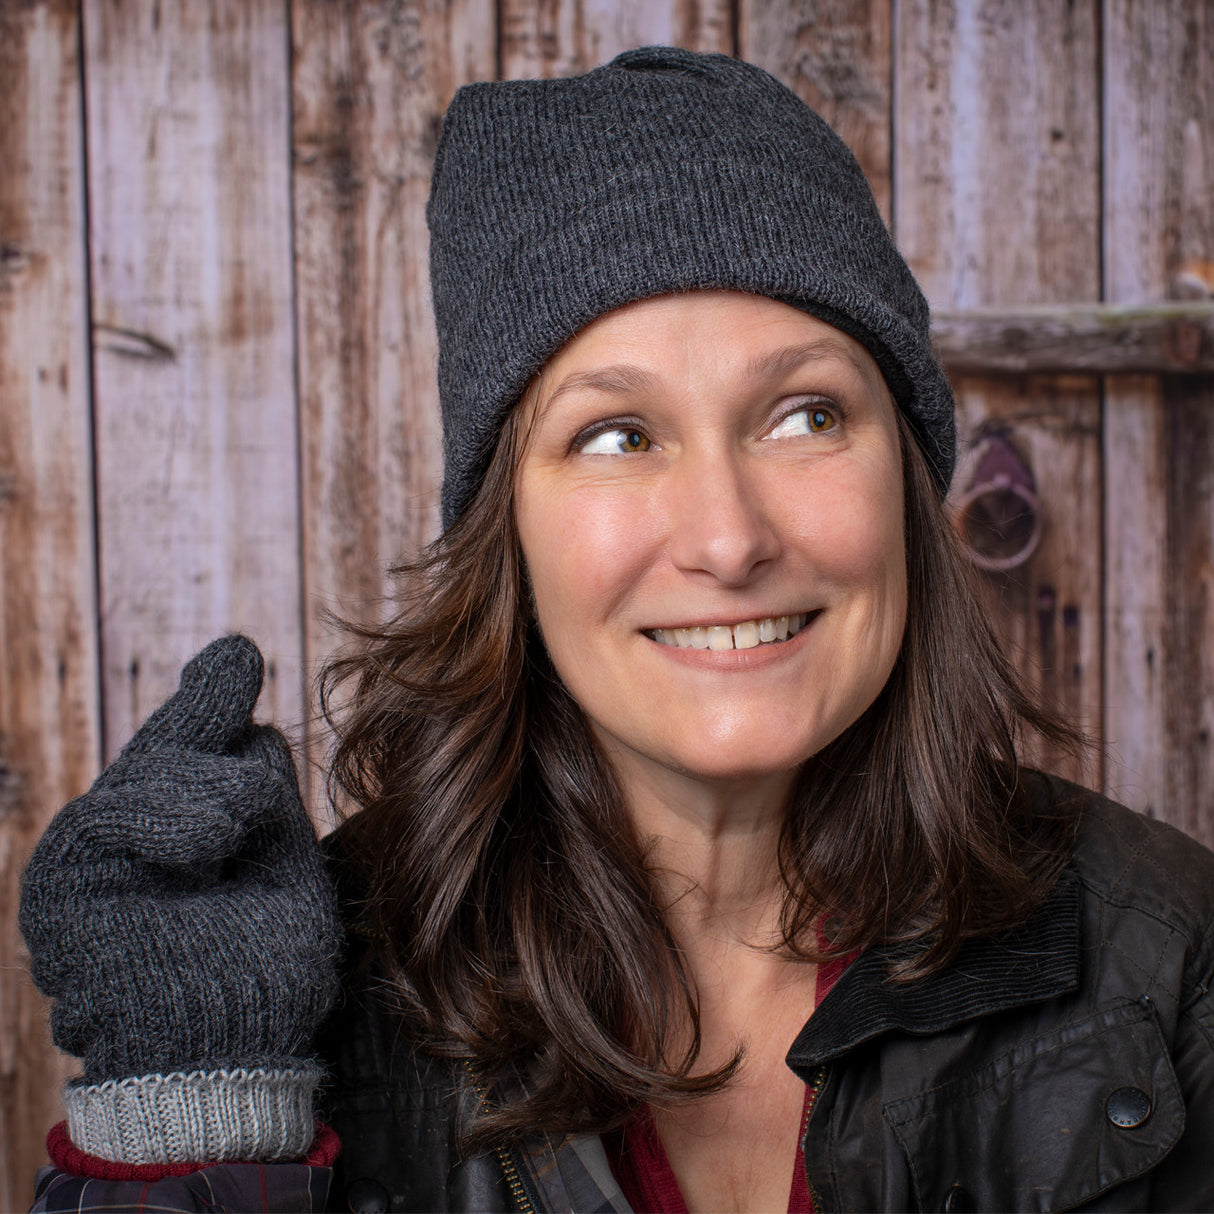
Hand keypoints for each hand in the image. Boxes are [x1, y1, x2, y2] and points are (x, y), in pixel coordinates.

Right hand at [20, 635, 340, 1085]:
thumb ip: (260, 781)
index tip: (237, 654)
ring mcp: (101, 852)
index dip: (215, 699)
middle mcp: (146, 829)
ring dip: (203, 793)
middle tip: (243, 773)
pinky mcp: (65, 881)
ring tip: (230, 836)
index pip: (205, 743)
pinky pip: (108, 818)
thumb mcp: (286, 856)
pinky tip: (202, 844)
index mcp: (201, 823)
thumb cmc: (271, 968)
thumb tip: (247, 698)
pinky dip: (159, 820)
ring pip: (152, 770)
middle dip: (219, 740)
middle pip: (183, 745)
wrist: (233, 1054)